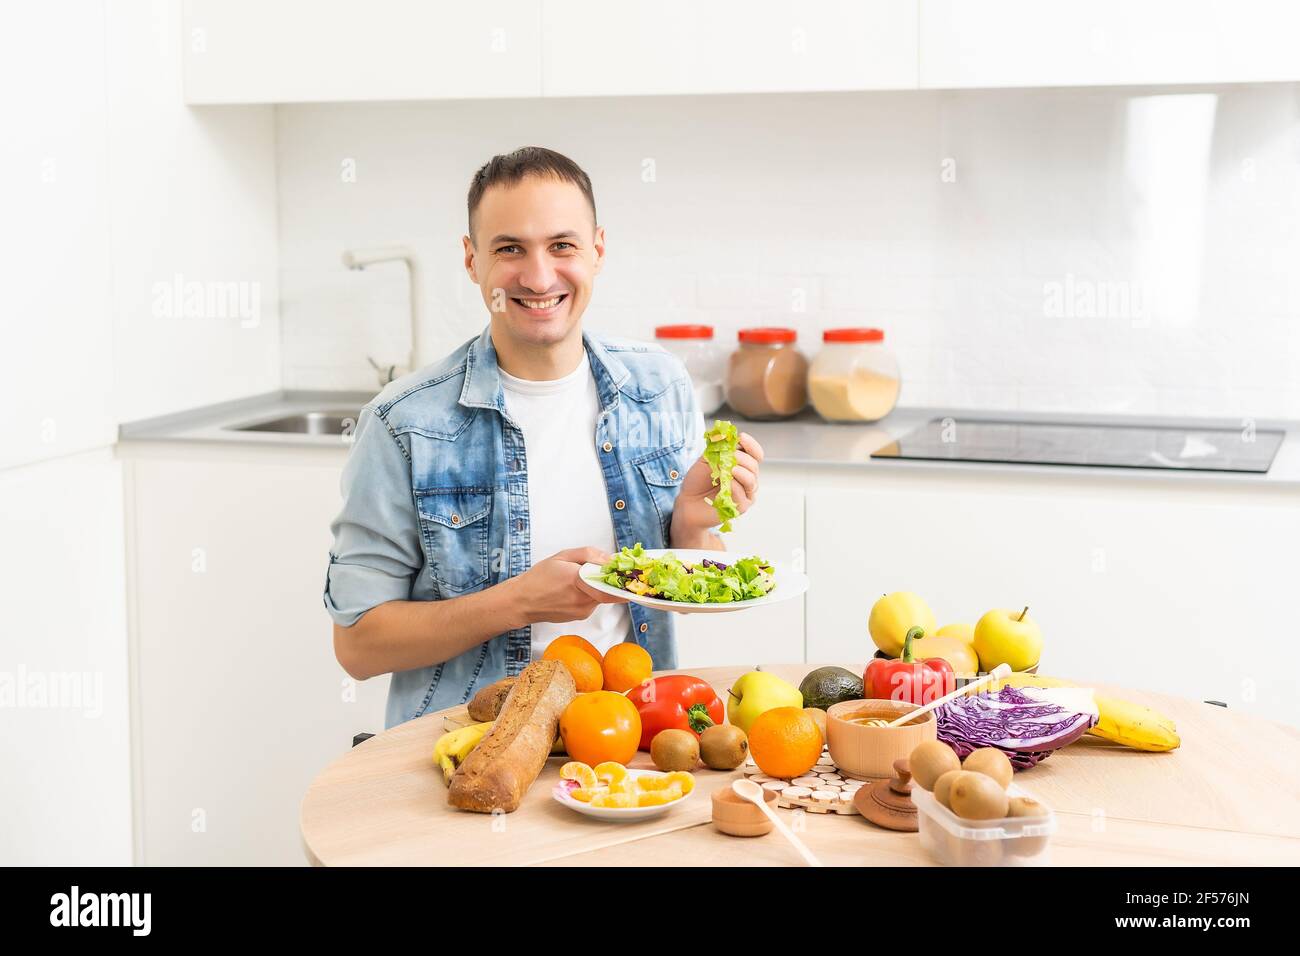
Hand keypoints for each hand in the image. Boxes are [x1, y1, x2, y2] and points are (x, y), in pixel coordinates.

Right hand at [504, 546, 628, 625]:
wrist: (522, 602)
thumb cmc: (539, 578)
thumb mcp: (562, 556)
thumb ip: (588, 554)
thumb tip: (609, 559)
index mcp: (578, 581)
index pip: (611, 585)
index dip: (622, 578)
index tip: (628, 571)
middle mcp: (582, 600)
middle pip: (609, 590)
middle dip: (611, 580)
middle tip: (608, 570)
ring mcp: (582, 611)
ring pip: (602, 596)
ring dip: (598, 586)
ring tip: (580, 578)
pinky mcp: (580, 617)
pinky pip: (593, 603)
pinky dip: (590, 594)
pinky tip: (575, 589)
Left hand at [671, 431, 764, 544]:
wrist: (688, 501)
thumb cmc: (697, 481)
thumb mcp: (706, 459)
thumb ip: (717, 447)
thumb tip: (726, 435)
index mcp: (741, 465)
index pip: (755, 454)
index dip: (751, 445)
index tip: (741, 437)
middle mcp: (746, 478)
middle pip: (754, 465)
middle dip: (742, 458)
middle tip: (729, 456)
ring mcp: (745, 493)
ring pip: (752, 480)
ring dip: (741, 472)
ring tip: (728, 469)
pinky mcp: (741, 506)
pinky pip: (743, 495)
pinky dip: (735, 486)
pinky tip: (726, 483)